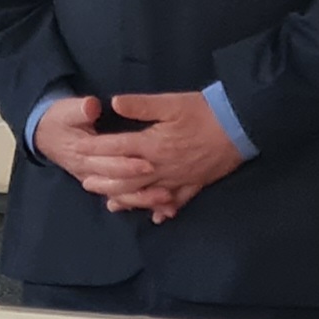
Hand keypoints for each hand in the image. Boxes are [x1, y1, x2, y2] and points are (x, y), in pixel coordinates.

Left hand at [92, 90, 245, 220]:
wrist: (240, 126)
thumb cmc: (204, 111)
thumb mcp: (172, 102)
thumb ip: (142, 105)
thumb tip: (114, 102)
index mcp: (153, 144)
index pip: (117, 148)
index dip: (95, 150)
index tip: (78, 151)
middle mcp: (162, 166)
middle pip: (126, 178)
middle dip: (104, 181)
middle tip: (84, 182)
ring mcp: (178, 179)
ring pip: (147, 194)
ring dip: (127, 199)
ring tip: (110, 203)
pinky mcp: (195, 184)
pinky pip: (176, 202)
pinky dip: (163, 210)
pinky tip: (155, 217)